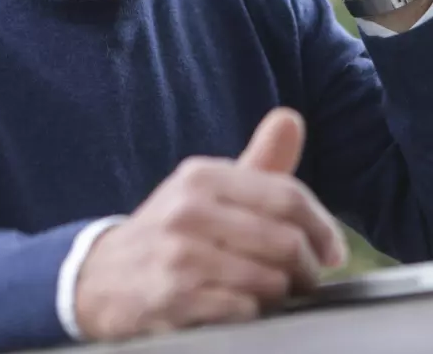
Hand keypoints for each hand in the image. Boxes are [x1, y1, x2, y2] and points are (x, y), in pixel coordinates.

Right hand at [73, 109, 347, 340]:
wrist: (100, 278)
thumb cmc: (171, 232)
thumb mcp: (206, 189)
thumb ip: (257, 161)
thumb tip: (291, 118)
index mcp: (202, 176)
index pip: (287, 196)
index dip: (322, 226)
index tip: (332, 250)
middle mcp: (189, 210)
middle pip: (286, 241)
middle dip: (307, 268)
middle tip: (305, 279)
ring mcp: (181, 255)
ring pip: (271, 280)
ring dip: (282, 295)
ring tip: (272, 293)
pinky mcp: (176, 298)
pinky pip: (245, 311)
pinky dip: (253, 315)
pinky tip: (241, 309)